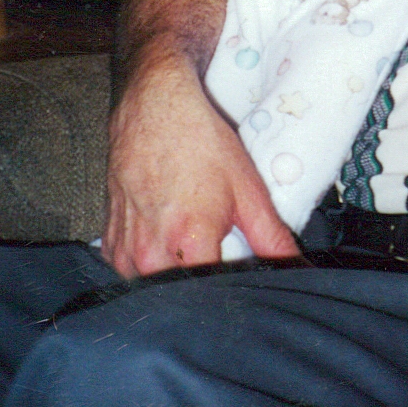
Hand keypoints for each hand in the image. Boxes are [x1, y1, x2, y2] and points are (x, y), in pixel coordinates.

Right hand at [103, 48, 297, 277]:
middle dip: (203, 292)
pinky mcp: (110, 244)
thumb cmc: (201, 143)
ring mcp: (124, 251)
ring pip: (154, 289)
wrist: (154, 106)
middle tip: (220, 264)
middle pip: (182, 299)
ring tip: (193, 252)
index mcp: (189, 242)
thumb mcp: (247, 188)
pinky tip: (166, 244)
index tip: (244, 291)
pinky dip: (150, 266)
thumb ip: (272, 236)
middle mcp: (150, 254)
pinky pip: (131, 274)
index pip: (212, 300)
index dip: (232, 299)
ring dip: (174, 280)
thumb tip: (297, 269)